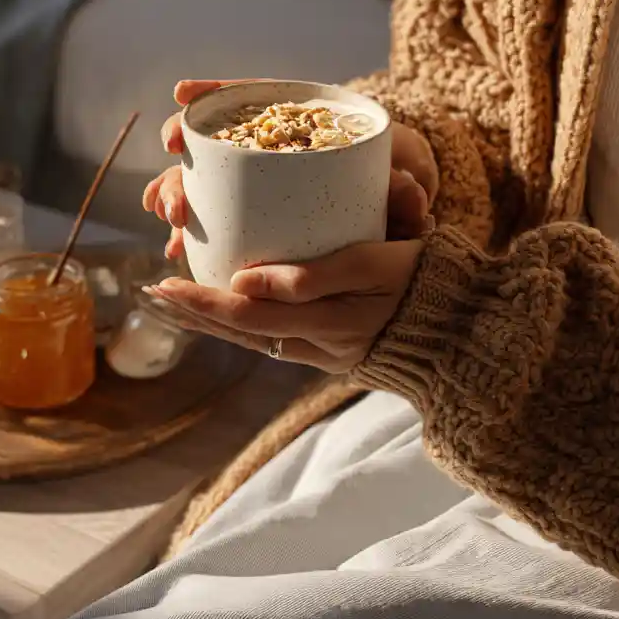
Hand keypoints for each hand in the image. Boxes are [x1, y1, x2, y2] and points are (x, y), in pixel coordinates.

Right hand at [143, 79, 438, 258]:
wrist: (393, 211)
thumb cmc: (395, 180)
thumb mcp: (403, 177)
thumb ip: (406, 188)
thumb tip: (409, 192)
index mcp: (296, 121)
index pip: (248, 95)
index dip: (212, 92)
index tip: (182, 95)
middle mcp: (265, 147)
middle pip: (212, 142)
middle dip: (185, 156)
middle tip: (181, 181)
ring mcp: (251, 181)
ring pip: (201, 179)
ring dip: (176, 193)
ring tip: (172, 218)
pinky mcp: (248, 215)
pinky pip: (213, 218)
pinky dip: (194, 232)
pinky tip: (177, 249)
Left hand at [144, 239, 423, 372]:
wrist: (465, 331)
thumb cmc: (426, 284)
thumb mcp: (375, 267)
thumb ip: (313, 276)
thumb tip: (246, 281)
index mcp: (323, 322)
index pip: (244, 316)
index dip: (200, 301)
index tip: (163, 283)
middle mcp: (316, 344)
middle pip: (238, 332)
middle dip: (193, 314)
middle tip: (153, 293)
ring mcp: (324, 350)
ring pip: (253, 339)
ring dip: (211, 322)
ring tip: (177, 303)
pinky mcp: (334, 348)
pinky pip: (274, 339)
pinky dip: (241, 326)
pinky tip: (229, 312)